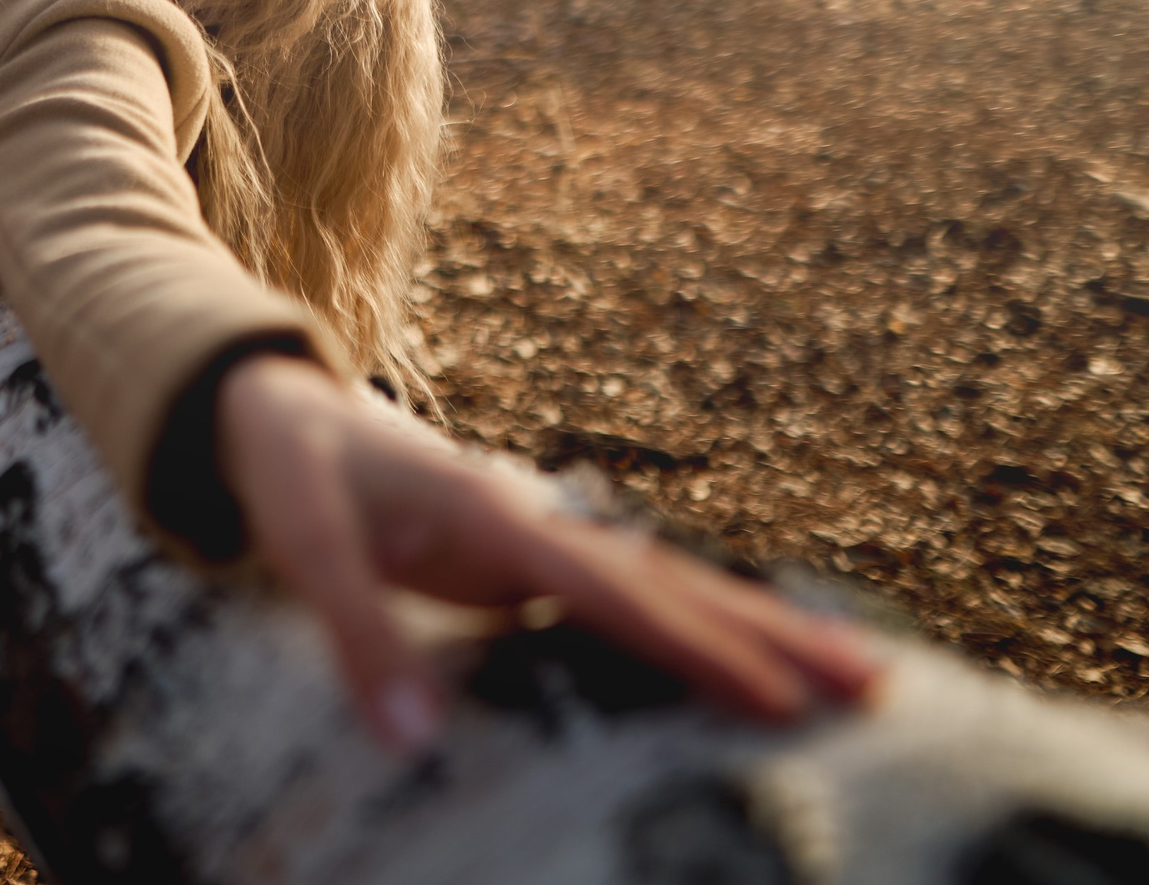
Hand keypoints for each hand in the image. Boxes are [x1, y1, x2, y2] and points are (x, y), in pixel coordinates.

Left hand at [216, 353, 880, 752]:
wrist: (272, 401)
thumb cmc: (290, 470)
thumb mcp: (300, 544)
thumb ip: (359, 637)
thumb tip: (413, 746)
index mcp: (494, 514)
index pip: (614, 593)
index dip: (696, 648)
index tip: (780, 702)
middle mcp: (535, 519)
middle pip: (673, 582)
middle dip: (772, 636)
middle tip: (877, 686)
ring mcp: (537, 534)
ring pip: (666, 585)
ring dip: (755, 628)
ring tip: (855, 671)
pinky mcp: (524, 556)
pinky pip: (629, 597)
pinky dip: (697, 625)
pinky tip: (742, 659)